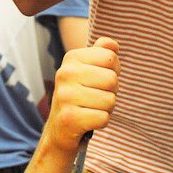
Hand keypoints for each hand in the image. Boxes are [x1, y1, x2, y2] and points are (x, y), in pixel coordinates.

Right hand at [45, 37, 119, 152]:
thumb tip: (114, 45)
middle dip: (111, 91)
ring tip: (92, 108)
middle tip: (97, 96)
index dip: (114, 70)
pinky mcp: (69, 118)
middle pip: (112, 79)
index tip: (101, 78)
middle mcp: (65, 74)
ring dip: (107, 108)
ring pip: (110, 100)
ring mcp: (65, 96)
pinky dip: (101, 121)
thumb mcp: (88, 69)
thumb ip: (103, 52)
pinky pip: (104, 118)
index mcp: (72, 58)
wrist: (59, 128)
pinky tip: (89, 120)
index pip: (111, 58)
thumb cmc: (80, 94)